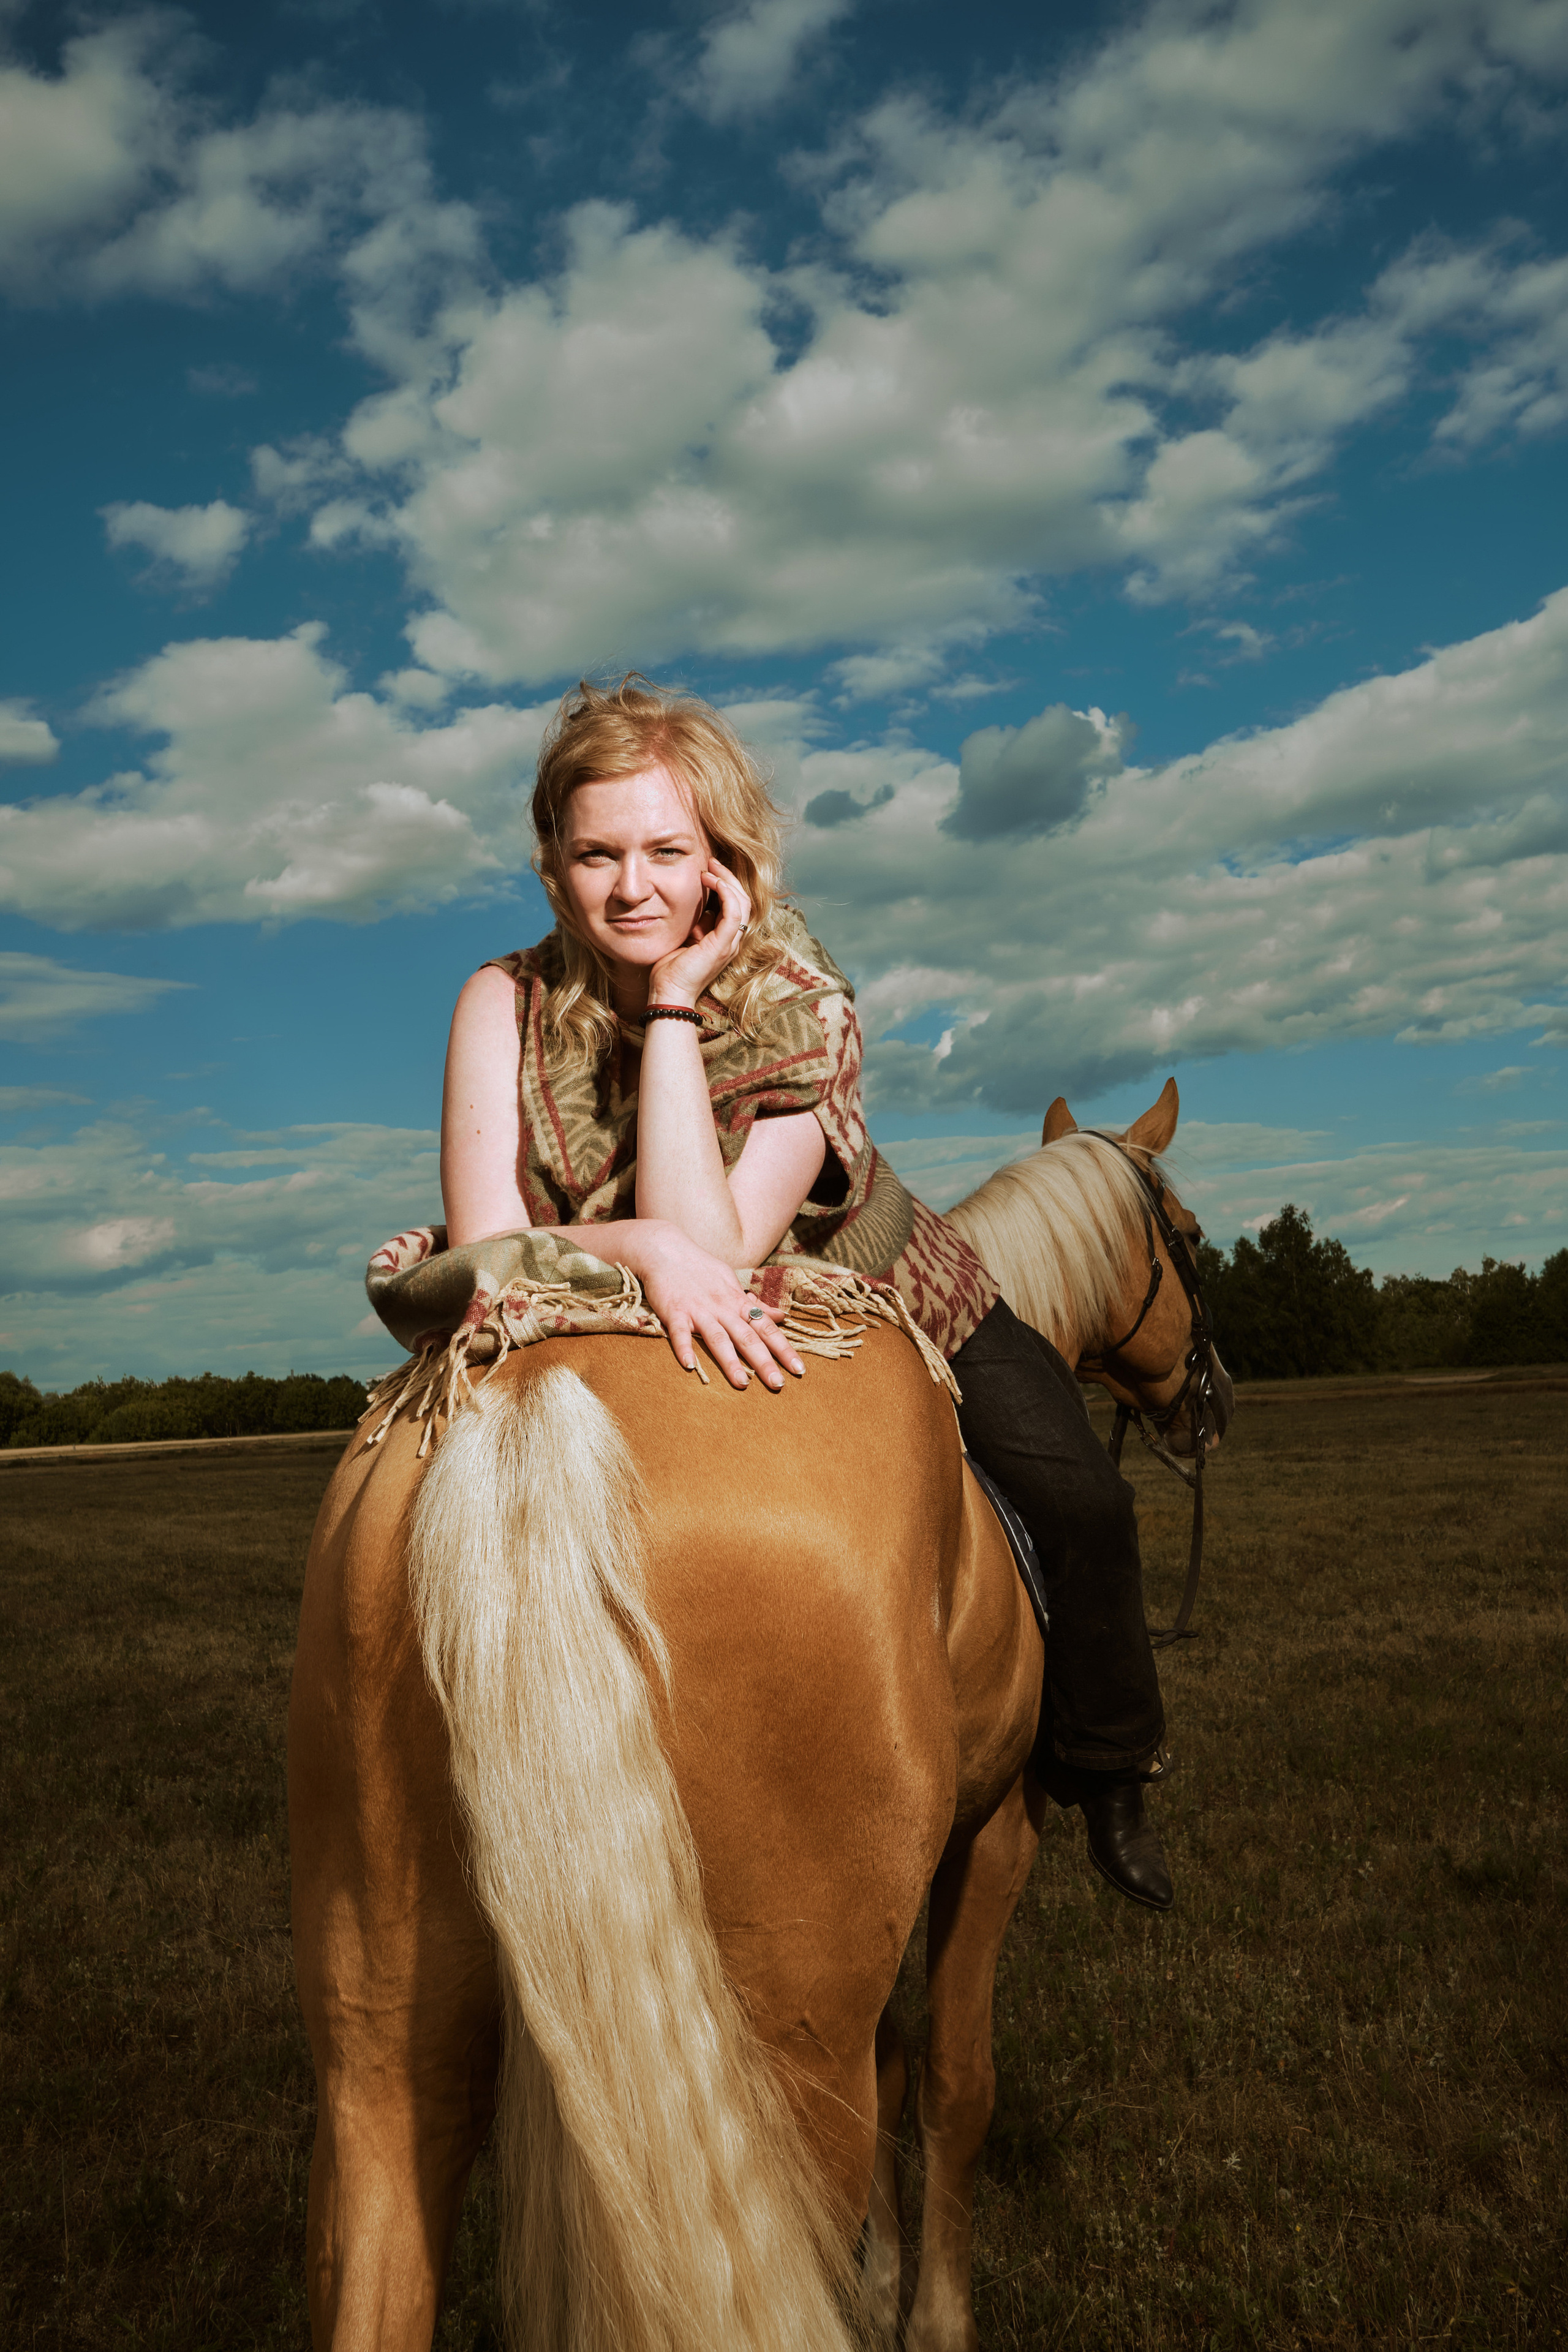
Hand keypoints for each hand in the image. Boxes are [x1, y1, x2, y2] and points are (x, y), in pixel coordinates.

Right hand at [631, 1222, 802, 1392]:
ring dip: (730, 1361)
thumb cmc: (701, 1268)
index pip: (766, 1328)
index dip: (783, 1348)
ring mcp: (698, 1310)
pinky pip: (679, 1332)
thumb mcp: (732, 1283)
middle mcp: (722, 1307)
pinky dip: (684, 1348)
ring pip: (717, 1338)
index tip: (799, 1369)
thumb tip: (781, 1316)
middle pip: (747, 1337)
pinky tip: (689, 1366)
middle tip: (778, 1385)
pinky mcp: (674, 1311)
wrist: (666, 1250)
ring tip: (742, 1384)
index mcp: (737, 1302)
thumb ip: (755, 1304)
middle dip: (764, 1361)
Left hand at [646, 863, 751, 1008]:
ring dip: (727, 880)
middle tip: (711, 861)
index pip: (735, 904)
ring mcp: (729, 942)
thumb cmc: (670, 969)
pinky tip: (711, 881)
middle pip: (742, 899)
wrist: (668, 992)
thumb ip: (694, 922)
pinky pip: (734, 910)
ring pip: (742, 901)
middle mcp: (732, 940)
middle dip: (728, 877)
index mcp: (724, 939)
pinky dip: (725, 892)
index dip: (725, 884)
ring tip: (710, 868)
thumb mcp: (684, 937)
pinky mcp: (723, 944)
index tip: (707, 869)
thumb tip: (692, 902)